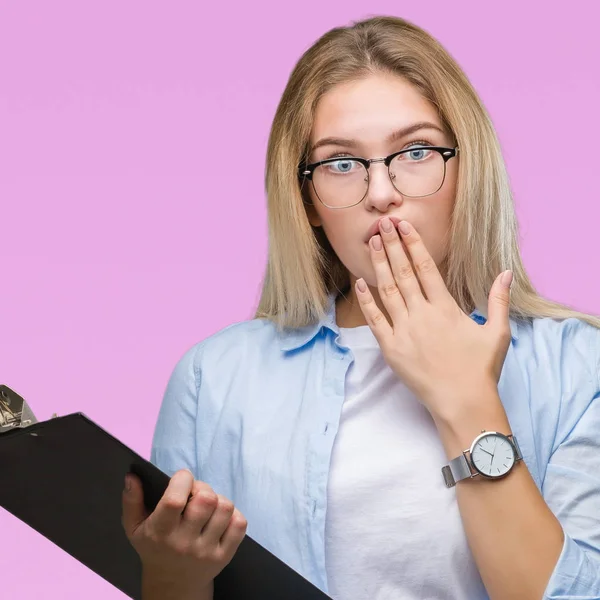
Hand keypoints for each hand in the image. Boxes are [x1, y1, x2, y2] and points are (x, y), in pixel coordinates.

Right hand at [121, 469, 246, 594]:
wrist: (173, 585)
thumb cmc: (154, 548)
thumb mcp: (134, 527)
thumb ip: (131, 500)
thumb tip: (132, 476)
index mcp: (160, 532)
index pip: (175, 499)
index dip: (182, 479)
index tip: (181, 479)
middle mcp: (184, 543)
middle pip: (206, 499)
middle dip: (202, 487)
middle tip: (195, 493)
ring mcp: (206, 551)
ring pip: (225, 507)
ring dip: (218, 499)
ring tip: (207, 506)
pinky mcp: (225, 556)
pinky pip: (239, 524)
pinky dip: (233, 514)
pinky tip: (219, 518)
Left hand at [355, 218, 512, 420]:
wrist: (461, 402)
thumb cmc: (480, 369)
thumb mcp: (498, 332)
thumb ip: (498, 299)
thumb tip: (506, 272)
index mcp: (445, 308)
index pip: (425, 267)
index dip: (413, 244)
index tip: (404, 226)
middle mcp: (421, 315)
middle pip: (403, 273)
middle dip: (391, 246)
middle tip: (381, 225)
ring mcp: (403, 331)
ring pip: (387, 290)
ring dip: (378, 265)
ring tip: (370, 243)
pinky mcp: (390, 348)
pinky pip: (374, 319)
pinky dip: (366, 300)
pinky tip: (359, 282)